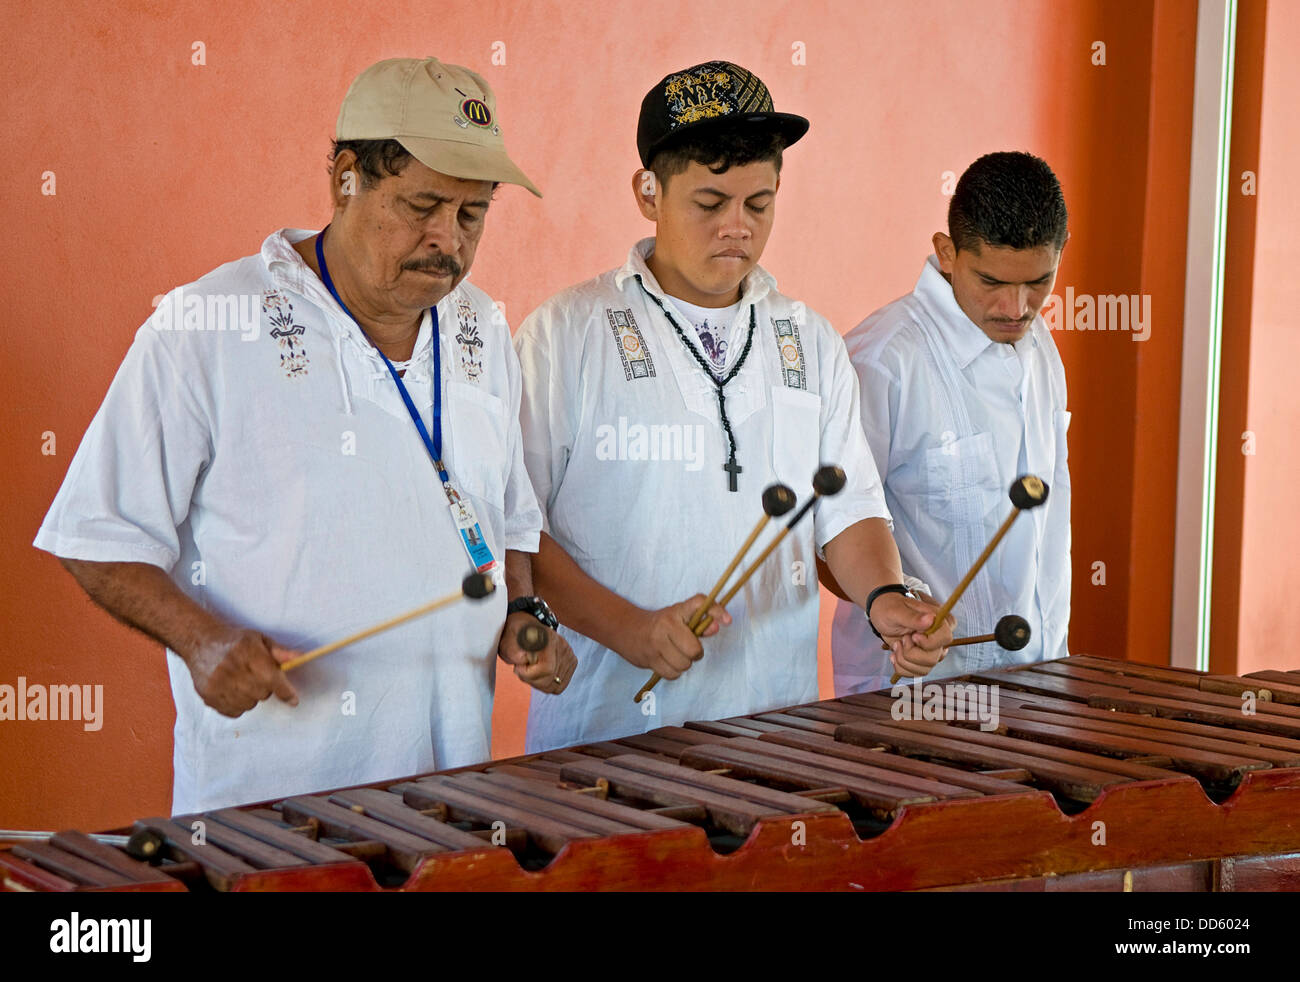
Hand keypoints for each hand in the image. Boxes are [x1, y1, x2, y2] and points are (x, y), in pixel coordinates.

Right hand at [184, 626, 299, 716]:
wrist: (201, 642)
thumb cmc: (235, 641)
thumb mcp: (260, 640)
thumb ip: (280, 652)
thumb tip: (300, 658)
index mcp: (248, 653)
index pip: (272, 679)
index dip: (285, 692)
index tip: (294, 700)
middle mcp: (232, 669)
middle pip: (262, 694)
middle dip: (265, 688)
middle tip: (256, 676)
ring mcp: (218, 684)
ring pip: (249, 705)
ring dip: (251, 697)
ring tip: (243, 681)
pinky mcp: (208, 695)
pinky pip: (233, 712)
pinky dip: (237, 705)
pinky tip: (232, 690)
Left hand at [498, 612, 577, 694]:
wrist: (526, 628)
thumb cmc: (516, 635)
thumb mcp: (507, 641)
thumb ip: (513, 651)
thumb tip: (524, 659)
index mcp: (547, 638)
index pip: (547, 669)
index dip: (529, 674)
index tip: (518, 667)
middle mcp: (562, 646)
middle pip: (552, 680)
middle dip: (532, 680)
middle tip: (523, 668)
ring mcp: (569, 654)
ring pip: (557, 685)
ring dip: (540, 683)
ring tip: (531, 670)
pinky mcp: (571, 662)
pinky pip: (561, 685)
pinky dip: (548, 684)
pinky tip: (540, 674)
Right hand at [620, 595, 731, 679]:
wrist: (627, 629)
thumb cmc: (660, 625)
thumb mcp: (678, 618)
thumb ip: (700, 625)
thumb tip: (716, 627)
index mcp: (677, 611)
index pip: (699, 604)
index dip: (716, 611)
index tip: (728, 621)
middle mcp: (666, 625)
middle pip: (694, 650)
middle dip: (694, 653)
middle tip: (687, 648)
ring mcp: (656, 643)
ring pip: (683, 665)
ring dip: (683, 664)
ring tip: (675, 655)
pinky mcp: (649, 659)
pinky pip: (672, 674)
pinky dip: (673, 672)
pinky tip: (667, 662)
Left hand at [871, 591, 955, 678]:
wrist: (882, 615)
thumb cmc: (890, 607)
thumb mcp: (897, 610)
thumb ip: (913, 617)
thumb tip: (931, 619)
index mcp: (940, 620)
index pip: (945, 638)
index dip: (928, 643)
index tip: (912, 636)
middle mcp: (939, 637)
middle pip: (934, 658)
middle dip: (911, 653)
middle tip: (901, 639)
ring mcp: (932, 650)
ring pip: (925, 668)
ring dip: (904, 660)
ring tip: (896, 645)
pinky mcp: (923, 659)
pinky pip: (917, 673)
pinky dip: (901, 667)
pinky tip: (895, 654)